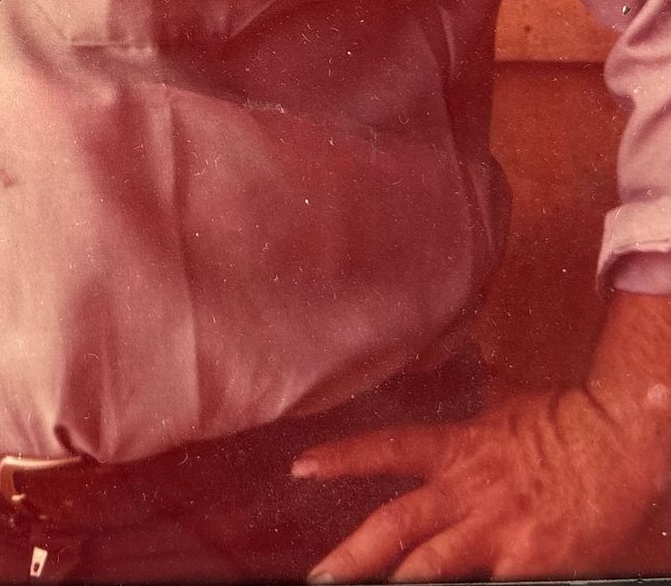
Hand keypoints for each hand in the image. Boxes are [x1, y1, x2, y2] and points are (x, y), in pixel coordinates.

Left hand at [292, 386, 669, 581]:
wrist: (619, 440)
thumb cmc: (569, 420)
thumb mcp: (512, 402)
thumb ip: (484, 394)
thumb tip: (474, 356)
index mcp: (460, 448)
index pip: (388, 449)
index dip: (342, 458)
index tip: (300, 468)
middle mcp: (469, 489)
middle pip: (396, 524)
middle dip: (353, 556)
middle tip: (319, 577)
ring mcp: (497, 529)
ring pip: (431, 566)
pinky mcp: (529, 563)